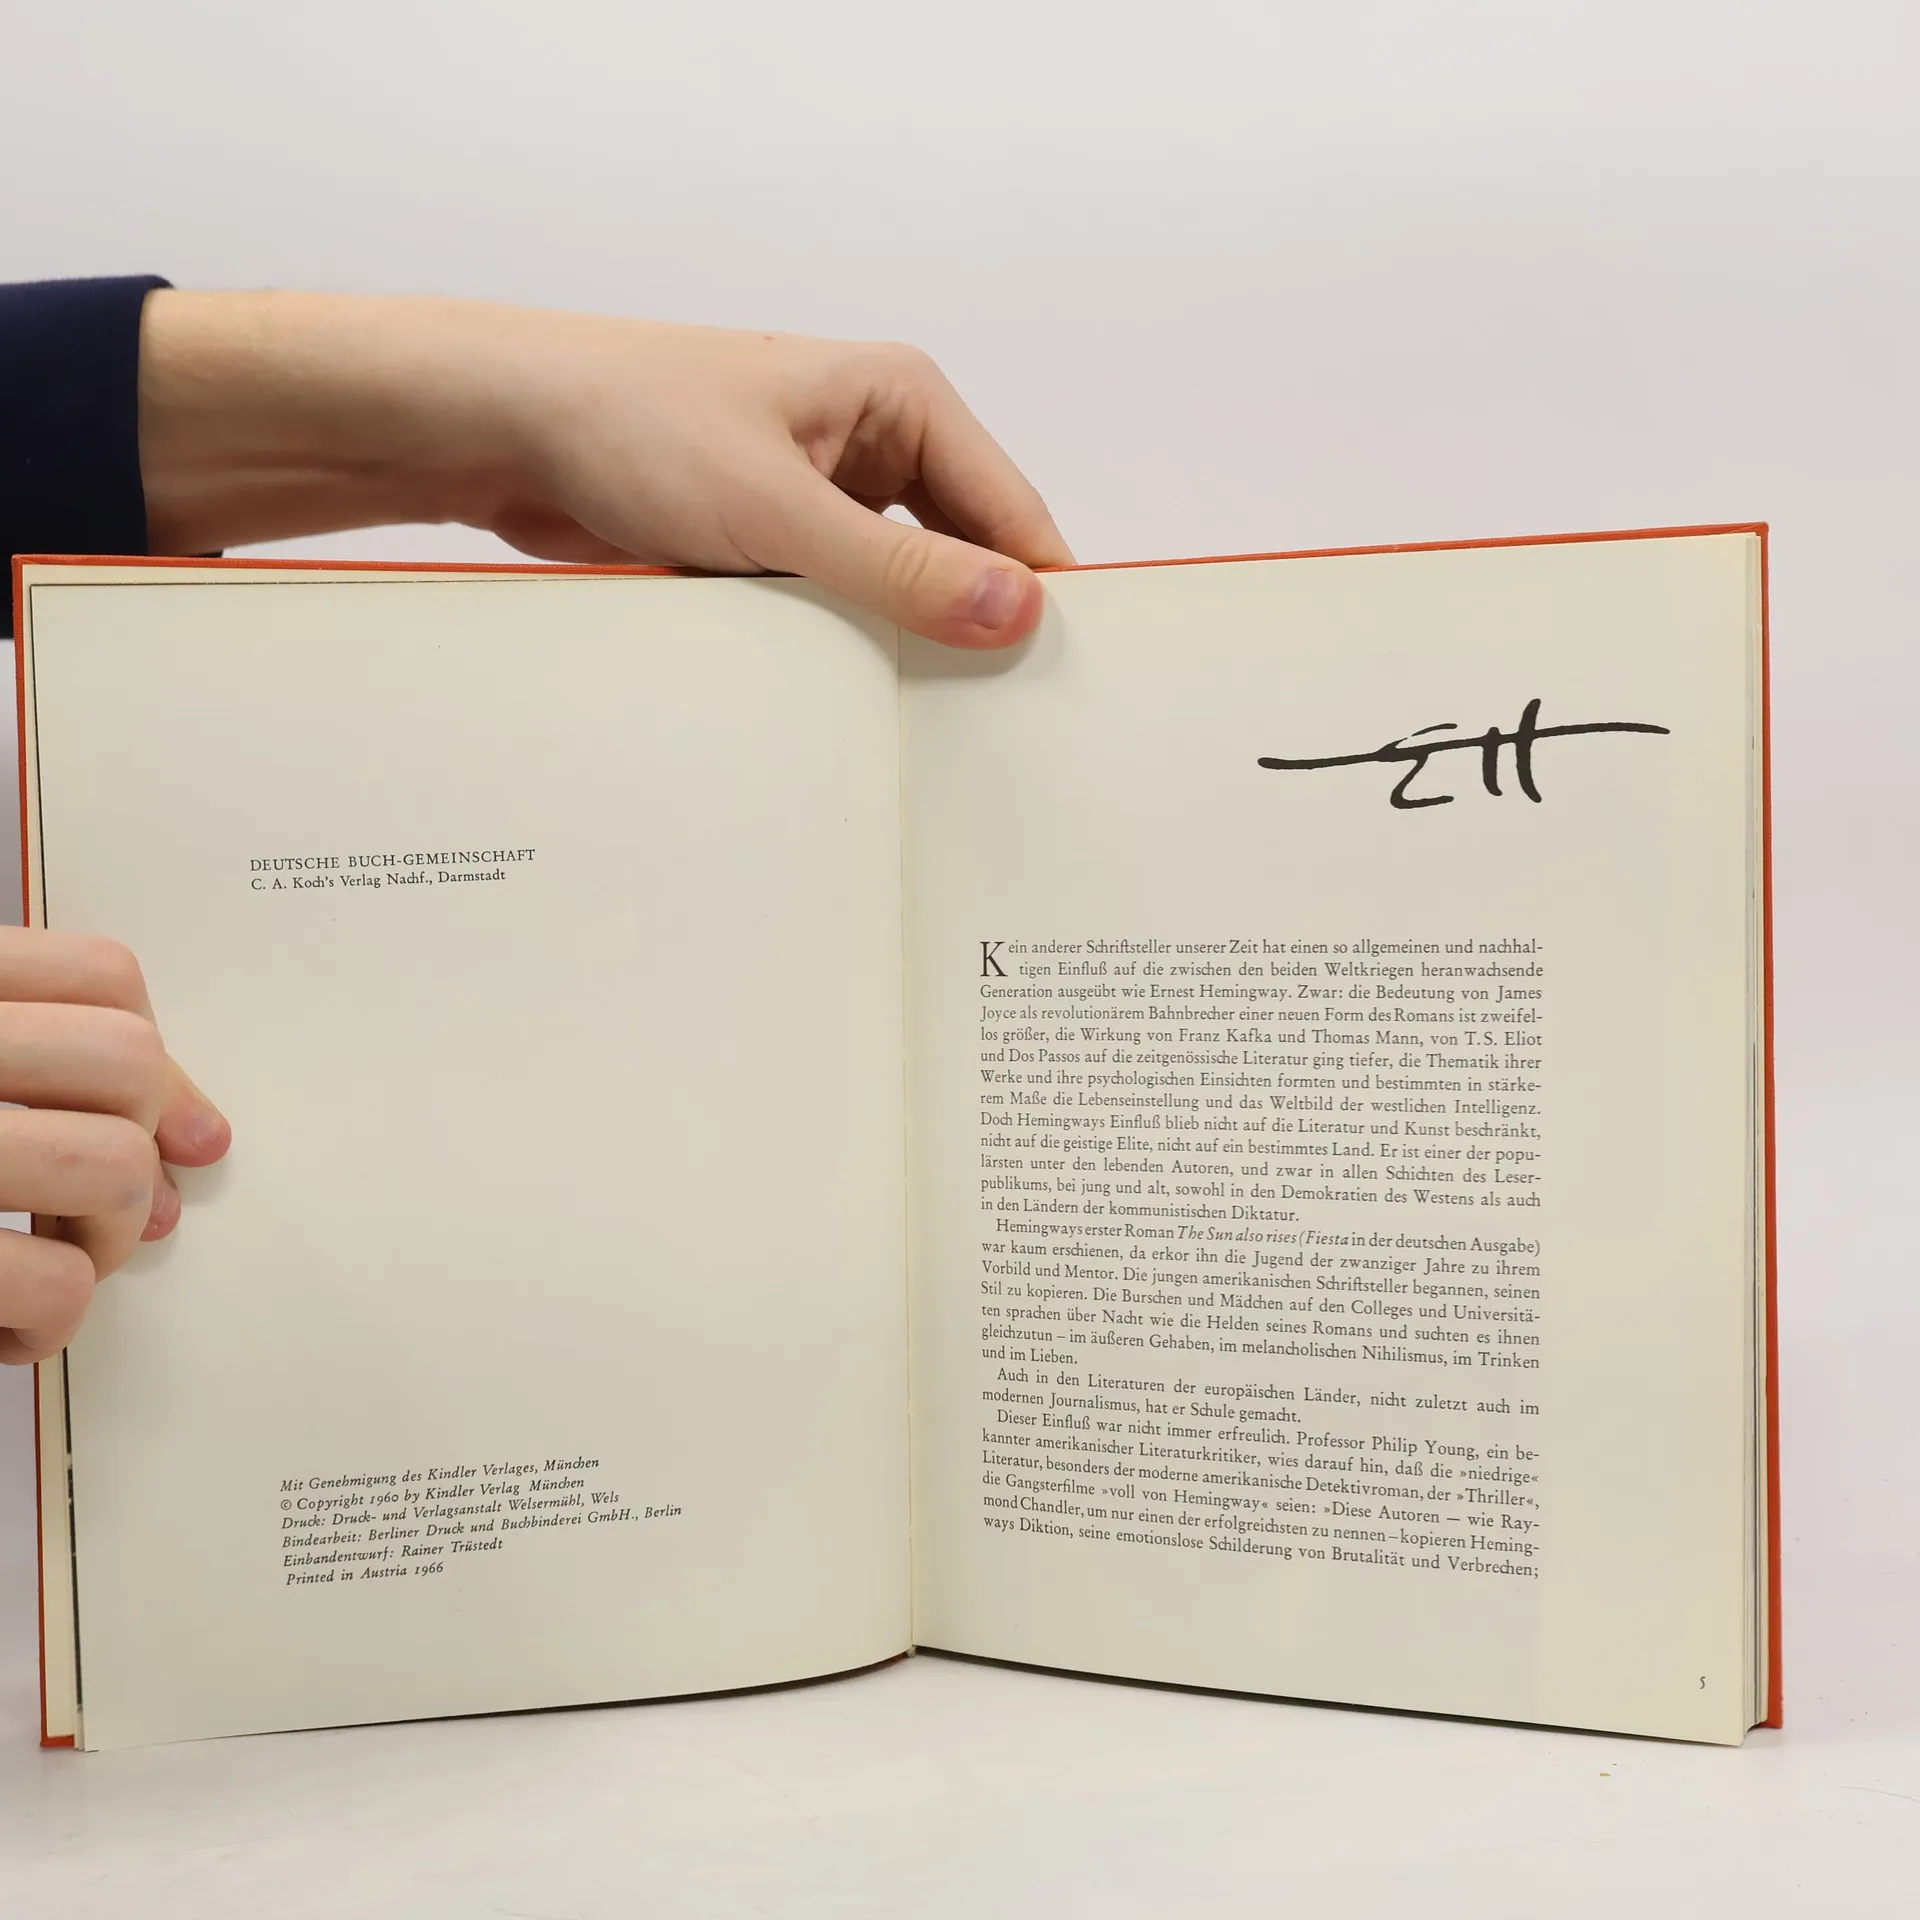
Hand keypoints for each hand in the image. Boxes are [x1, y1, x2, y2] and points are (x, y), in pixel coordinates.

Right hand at [0, 932, 229, 1363]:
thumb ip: (54, 1072)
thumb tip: (204, 1139)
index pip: (101, 975)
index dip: (157, 1054)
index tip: (172, 1128)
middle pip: (127, 1063)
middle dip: (138, 1149)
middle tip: (93, 1210)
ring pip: (113, 1167)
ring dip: (103, 1236)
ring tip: (49, 1262)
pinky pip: (54, 1285)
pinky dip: (48, 1324)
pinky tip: (11, 1329)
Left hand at [139, 292, 1073, 648]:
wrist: (497, 428)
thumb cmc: (630, 422)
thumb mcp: (779, 509)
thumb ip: (900, 572)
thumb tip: (1013, 614)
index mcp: (900, 401)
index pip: (1010, 515)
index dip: (1035, 599)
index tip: (1055, 688)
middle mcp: (870, 443)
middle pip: (960, 558)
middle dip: (967, 630)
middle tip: (992, 729)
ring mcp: (818, 495)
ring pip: (894, 592)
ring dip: (896, 646)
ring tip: (924, 729)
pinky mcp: (768, 540)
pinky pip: (832, 607)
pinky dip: (837, 648)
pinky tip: (847, 706)